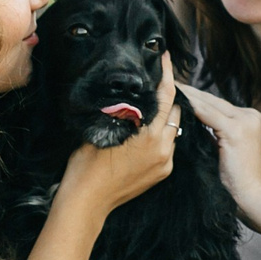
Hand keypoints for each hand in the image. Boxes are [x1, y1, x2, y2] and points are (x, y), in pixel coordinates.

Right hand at [59, 56, 179, 215]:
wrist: (87, 202)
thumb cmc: (86, 164)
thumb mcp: (102, 129)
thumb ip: (123, 112)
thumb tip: (132, 94)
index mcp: (148, 134)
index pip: (165, 96)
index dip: (166, 74)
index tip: (165, 57)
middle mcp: (163, 148)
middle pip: (174, 111)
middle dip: (166, 98)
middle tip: (153, 84)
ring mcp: (165, 162)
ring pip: (173, 129)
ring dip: (164, 119)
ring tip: (148, 110)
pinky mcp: (163, 173)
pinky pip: (169, 146)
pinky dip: (161, 137)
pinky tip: (145, 134)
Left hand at [175, 83, 260, 207]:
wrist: (255, 197)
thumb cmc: (238, 180)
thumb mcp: (225, 150)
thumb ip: (213, 134)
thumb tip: (191, 122)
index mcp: (249, 119)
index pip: (217, 105)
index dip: (196, 97)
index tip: (177, 90)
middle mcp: (250, 116)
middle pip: (213, 101)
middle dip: (190, 92)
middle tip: (168, 82)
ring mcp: (245, 121)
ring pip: (209, 104)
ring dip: (188, 95)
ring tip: (168, 87)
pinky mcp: (236, 130)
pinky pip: (208, 114)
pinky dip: (192, 107)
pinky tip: (177, 100)